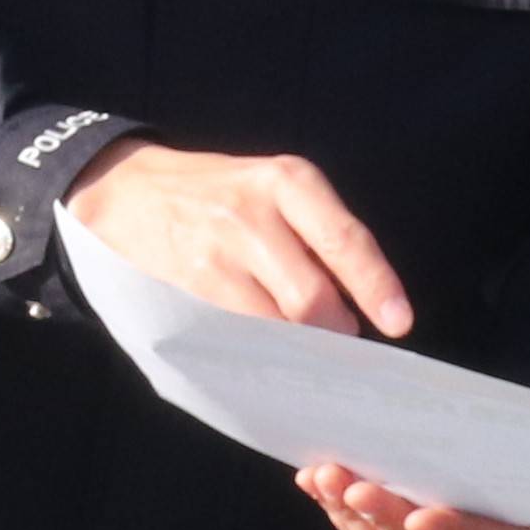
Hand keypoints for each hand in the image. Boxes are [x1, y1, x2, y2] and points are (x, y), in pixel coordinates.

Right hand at [66, 140, 412, 333]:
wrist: (130, 190)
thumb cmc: (221, 192)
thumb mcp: (272, 186)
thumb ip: (318, 233)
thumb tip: (359, 304)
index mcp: (289, 181)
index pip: (345, 239)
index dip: (376, 286)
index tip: (399, 324)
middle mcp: (255, 212)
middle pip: (313, 296)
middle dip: (335, 329)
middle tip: (341, 337)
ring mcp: (220, 251)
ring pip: (280, 322)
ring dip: (302, 345)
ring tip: (305, 342)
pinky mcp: (194, 283)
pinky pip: (244, 333)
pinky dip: (266, 348)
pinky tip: (270, 345)